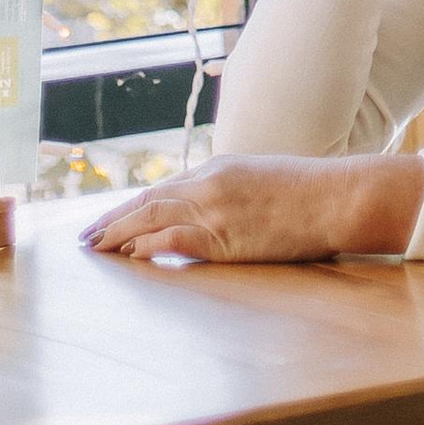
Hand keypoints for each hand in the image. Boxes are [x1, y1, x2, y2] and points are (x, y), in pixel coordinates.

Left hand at [82, 152, 423, 264]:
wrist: (339, 196)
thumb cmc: (312, 194)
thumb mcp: (265, 181)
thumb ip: (234, 193)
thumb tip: (215, 216)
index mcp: (219, 169)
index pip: (163, 189)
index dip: (131, 207)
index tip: (108, 221)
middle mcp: (210, 184)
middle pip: (148, 200)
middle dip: (112, 220)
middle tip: (84, 239)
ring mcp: (217, 208)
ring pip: (153, 217)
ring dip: (118, 234)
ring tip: (94, 250)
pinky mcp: (226, 236)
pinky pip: (175, 240)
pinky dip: (148, 246)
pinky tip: (129, 255)